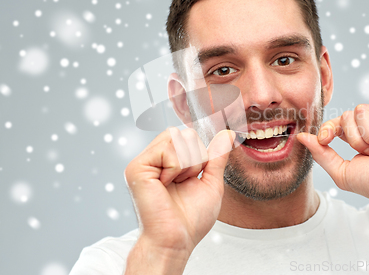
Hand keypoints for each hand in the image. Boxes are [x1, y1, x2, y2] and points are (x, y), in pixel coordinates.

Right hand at [124, 128, 234, 253]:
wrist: (176, 239)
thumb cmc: (191, 218)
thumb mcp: (211, 181)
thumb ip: (217, 156)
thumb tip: (227, 133)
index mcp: (166, 161)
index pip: (188, 135)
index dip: (200, 155)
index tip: (192, 179)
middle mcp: (152, 158)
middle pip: (184, 132)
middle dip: (195, 159)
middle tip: (184, 183)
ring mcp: (143, 162)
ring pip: (176, 136)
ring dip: (187, 163)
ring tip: (175, 184)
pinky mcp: (136, 167)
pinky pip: (167, 149)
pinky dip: (176, 168)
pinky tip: (166, 185)